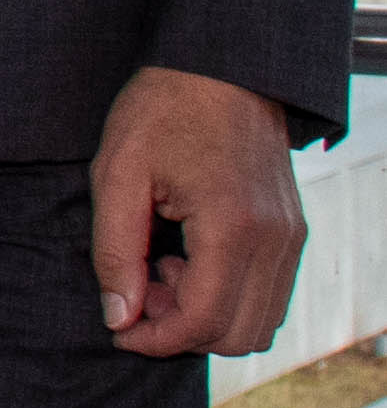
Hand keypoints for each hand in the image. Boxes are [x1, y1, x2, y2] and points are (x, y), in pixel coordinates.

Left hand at [93, 65, 305, 358]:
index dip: (156, 339)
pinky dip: (227, 295)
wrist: (221, 68)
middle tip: (138, 289)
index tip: (118, 327)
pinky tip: (186, 256)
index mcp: (233, 227)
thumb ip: (115, 252)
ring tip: (160, 267)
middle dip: (182, 330)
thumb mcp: (117, 174)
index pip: (205, 322)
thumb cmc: (163, 111)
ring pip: (259, 321)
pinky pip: (268, 293)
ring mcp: (292, 237)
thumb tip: (118, 317)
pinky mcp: (292, 231)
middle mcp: (277, 240)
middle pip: (239, 335)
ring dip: (206, 314)